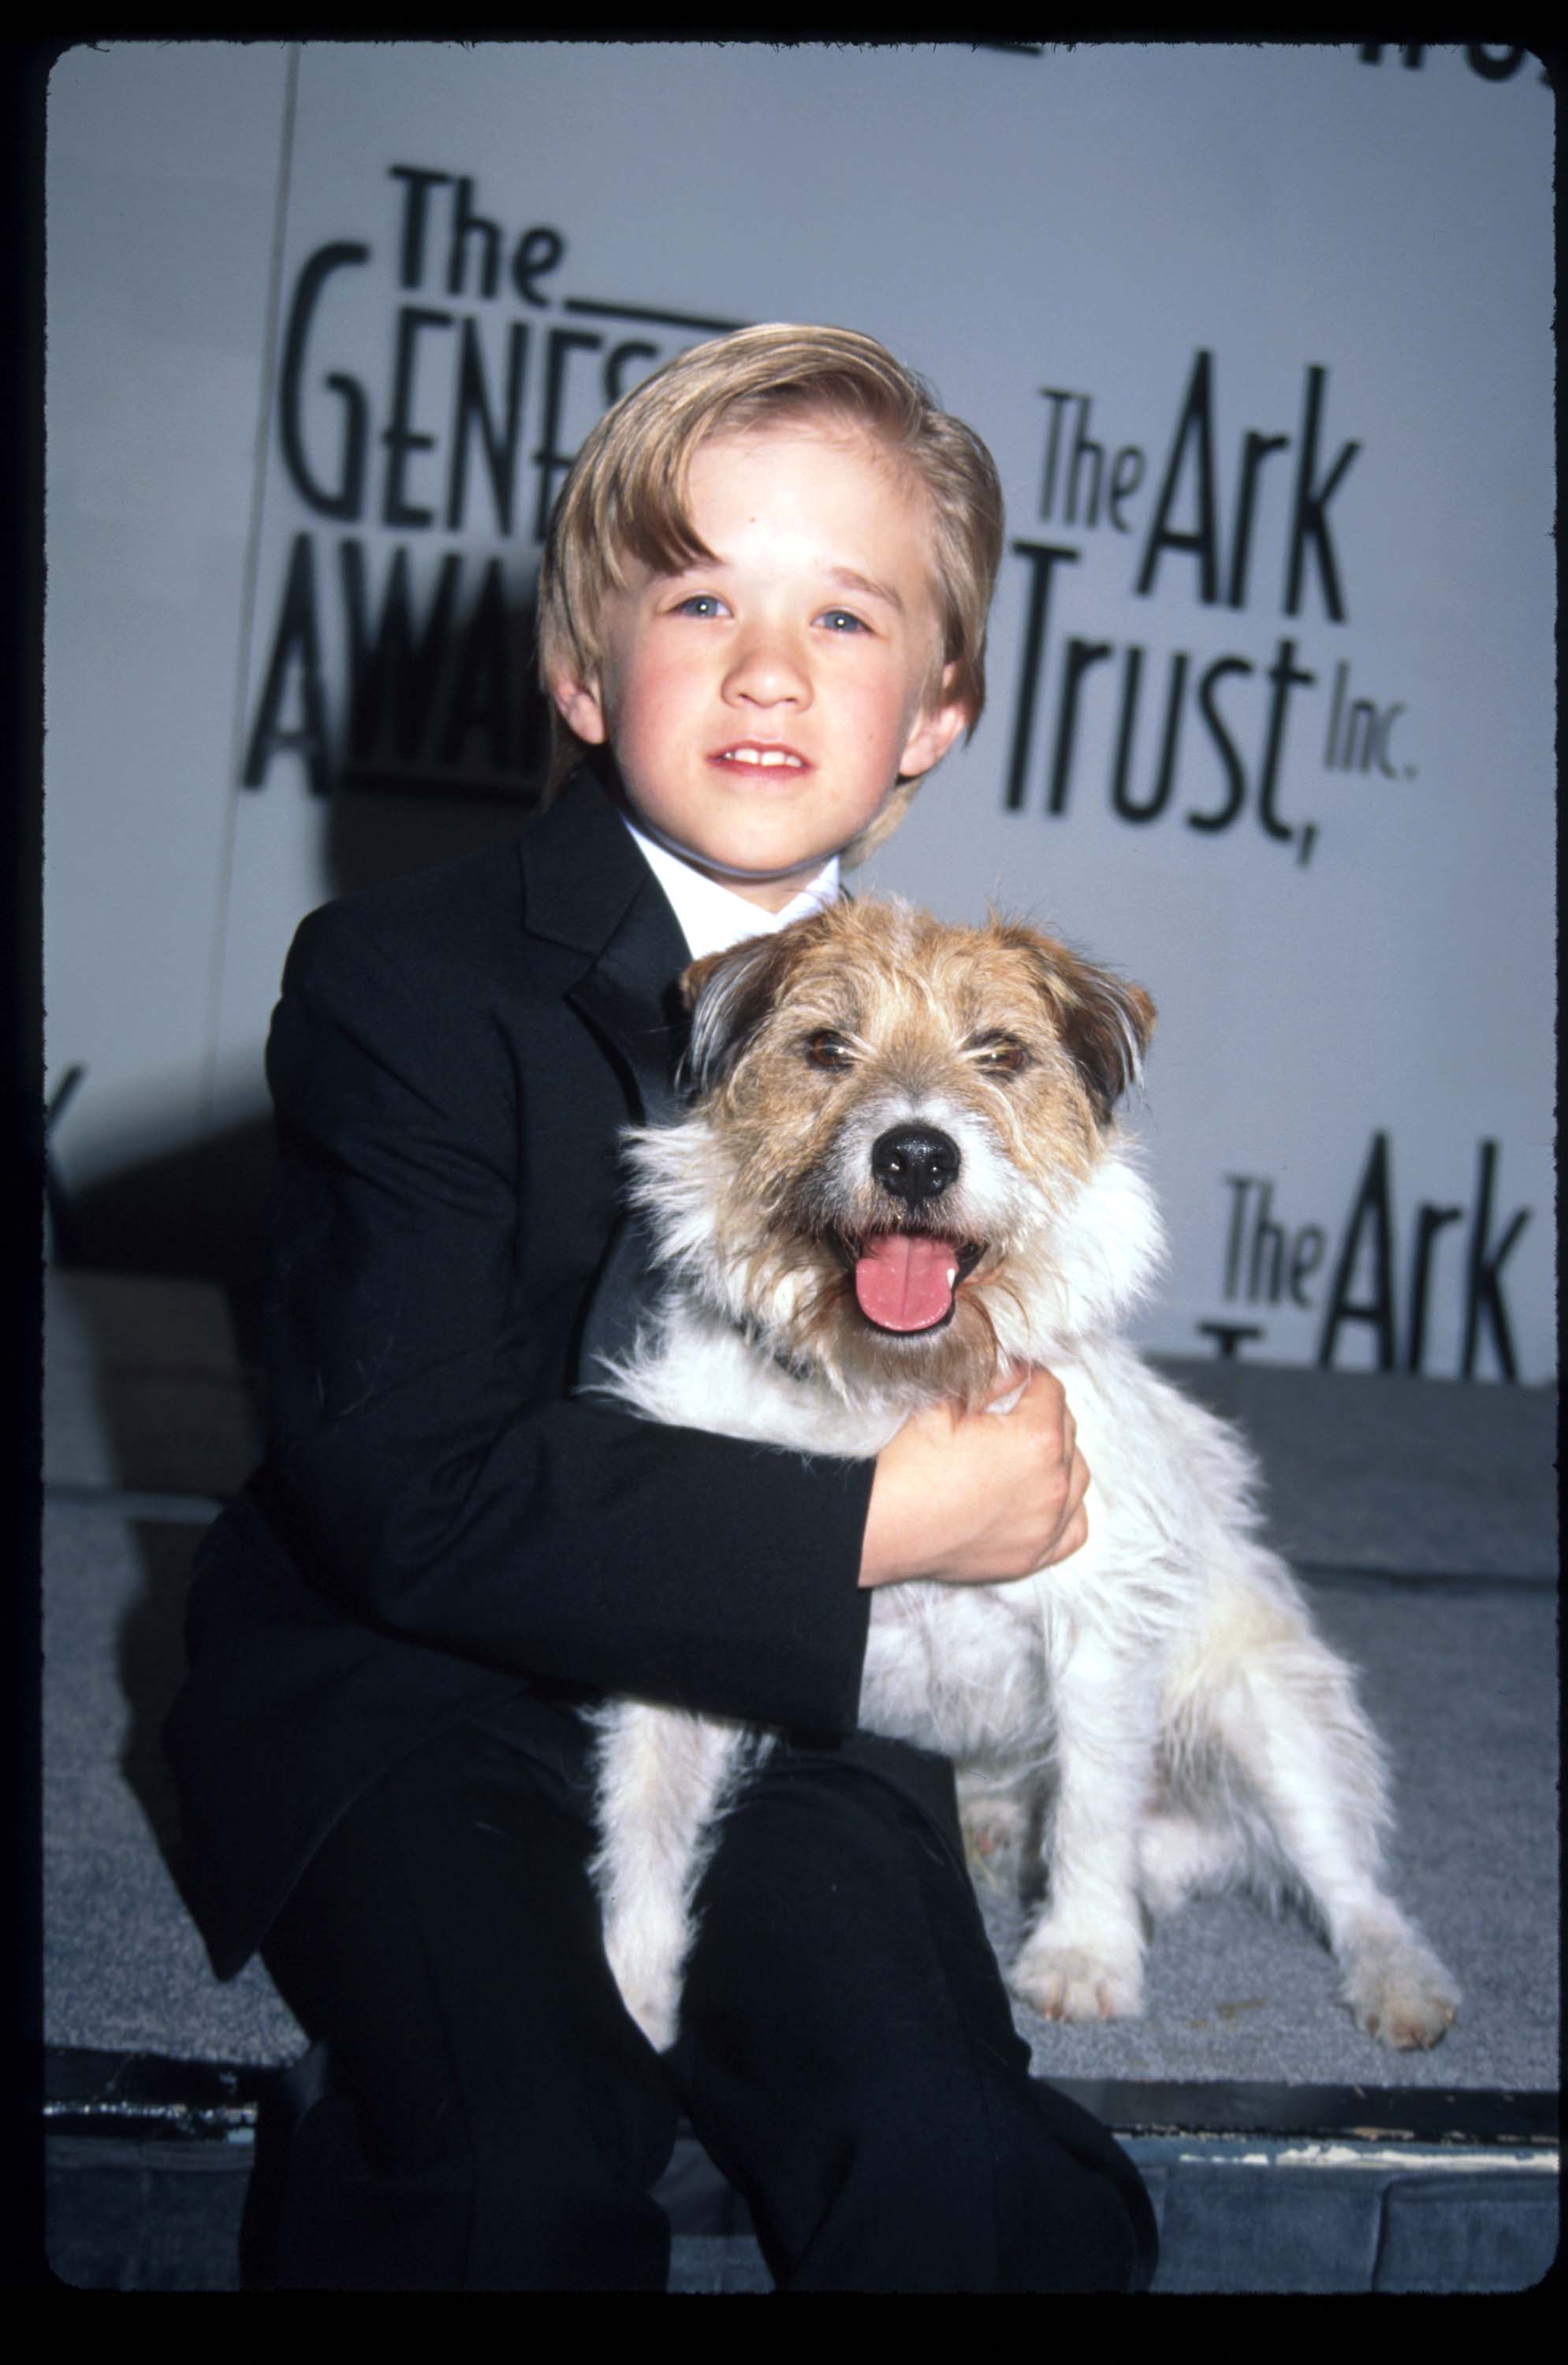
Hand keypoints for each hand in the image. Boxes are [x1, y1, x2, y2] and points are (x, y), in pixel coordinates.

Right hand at [859, 1365, 1089, 1589]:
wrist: (878, 1527)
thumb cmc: (907, 1463)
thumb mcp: (945, 1404)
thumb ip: (992, 1381)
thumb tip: (1017, 1371)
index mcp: (1036, 1440)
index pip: (1051, 1391)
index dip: (1031, 1375)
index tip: (1016, 1374)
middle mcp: (1053, 1484)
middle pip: (1068, 1431)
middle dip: (1044, 1414)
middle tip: (1012, 1411)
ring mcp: (1046, 1526)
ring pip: (1077, 1476)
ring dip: (1059, 1457)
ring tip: (1026, 1452)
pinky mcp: (1033, 1557)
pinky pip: (1073, 1527)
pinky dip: (1066, 1507)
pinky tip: (1043, 1496)